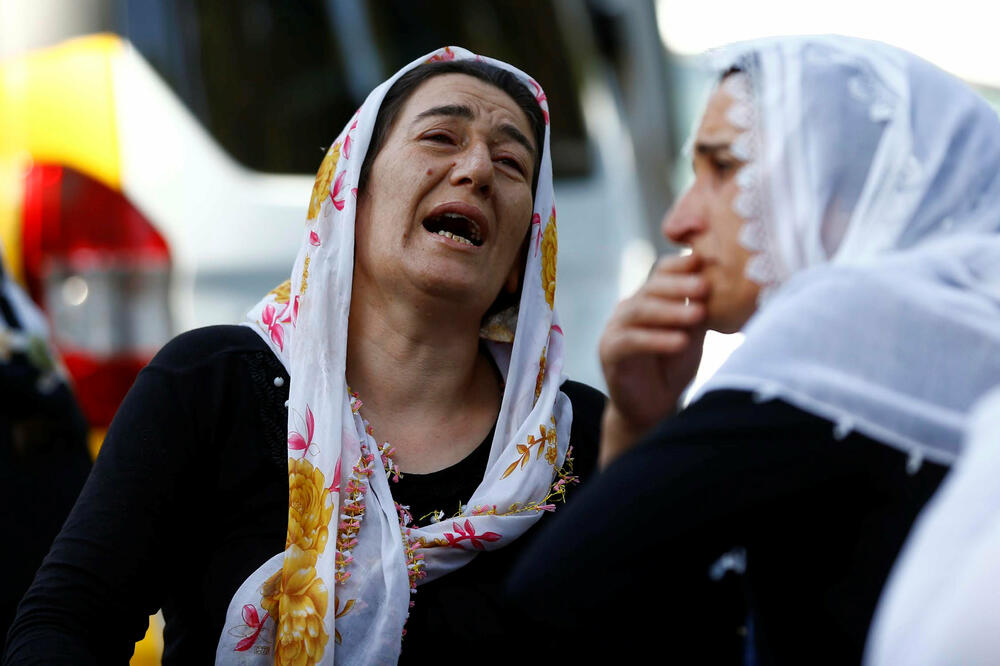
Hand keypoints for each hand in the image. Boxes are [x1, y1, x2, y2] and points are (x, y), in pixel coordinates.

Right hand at [598, 253, 707, 465]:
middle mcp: (628, 309)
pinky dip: (657, 340)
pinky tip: (680, 342)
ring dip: (670, 311)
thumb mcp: (691, 335)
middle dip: (679, 286)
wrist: (651, 409)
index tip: (704, 261)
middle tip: (705, 286)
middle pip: (650, 288)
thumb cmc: (672, 368)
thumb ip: (698, 312)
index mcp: (648, 300)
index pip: (661, 273)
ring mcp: (615, 329)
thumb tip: (720, 283)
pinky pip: (631, 341)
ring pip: (639, 311)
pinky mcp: (609, 352)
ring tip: (698, 314)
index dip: (680, 265)